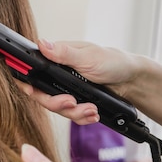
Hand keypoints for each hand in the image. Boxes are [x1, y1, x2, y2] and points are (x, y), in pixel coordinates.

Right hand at [19, 39, 142, 123]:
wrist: (132, 81)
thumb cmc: (113, 61)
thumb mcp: (88, 56)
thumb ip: (63, 53)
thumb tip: (42, 43)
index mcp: (57, 59)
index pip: (34, 73)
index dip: (28, 84)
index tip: (31, 91)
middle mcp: (58, 76)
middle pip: (43, 95)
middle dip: (56, 103)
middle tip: (71, 102)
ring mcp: (66, 90)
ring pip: (58, 108)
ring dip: (74, 112)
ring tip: (91, 109)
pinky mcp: (76, 103)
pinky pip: (71, 115)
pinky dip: (82, 117)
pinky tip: (93, 114)